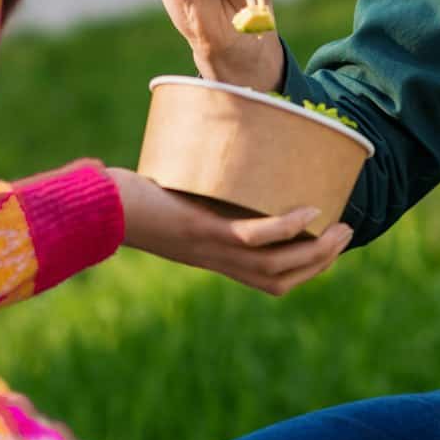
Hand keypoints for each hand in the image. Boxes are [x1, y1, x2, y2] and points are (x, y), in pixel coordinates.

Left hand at [112, 167, 351, 295]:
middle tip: (344, 233)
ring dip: (314, 249)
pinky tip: (308, 211)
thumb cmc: (128, 200)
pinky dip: (286, 228)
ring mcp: (211, 247)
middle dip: (320, 260)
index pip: (271, 280)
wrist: (95, 209)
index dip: (305, 269)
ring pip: (277, 262)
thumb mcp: (176, 202)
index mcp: (214, 259)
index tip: (327, 246)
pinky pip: (254, 236)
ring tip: (337, 226)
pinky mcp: (202, 230)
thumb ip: (200, 192)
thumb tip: (219, 160)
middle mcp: (216, 260)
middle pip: (282, 277)